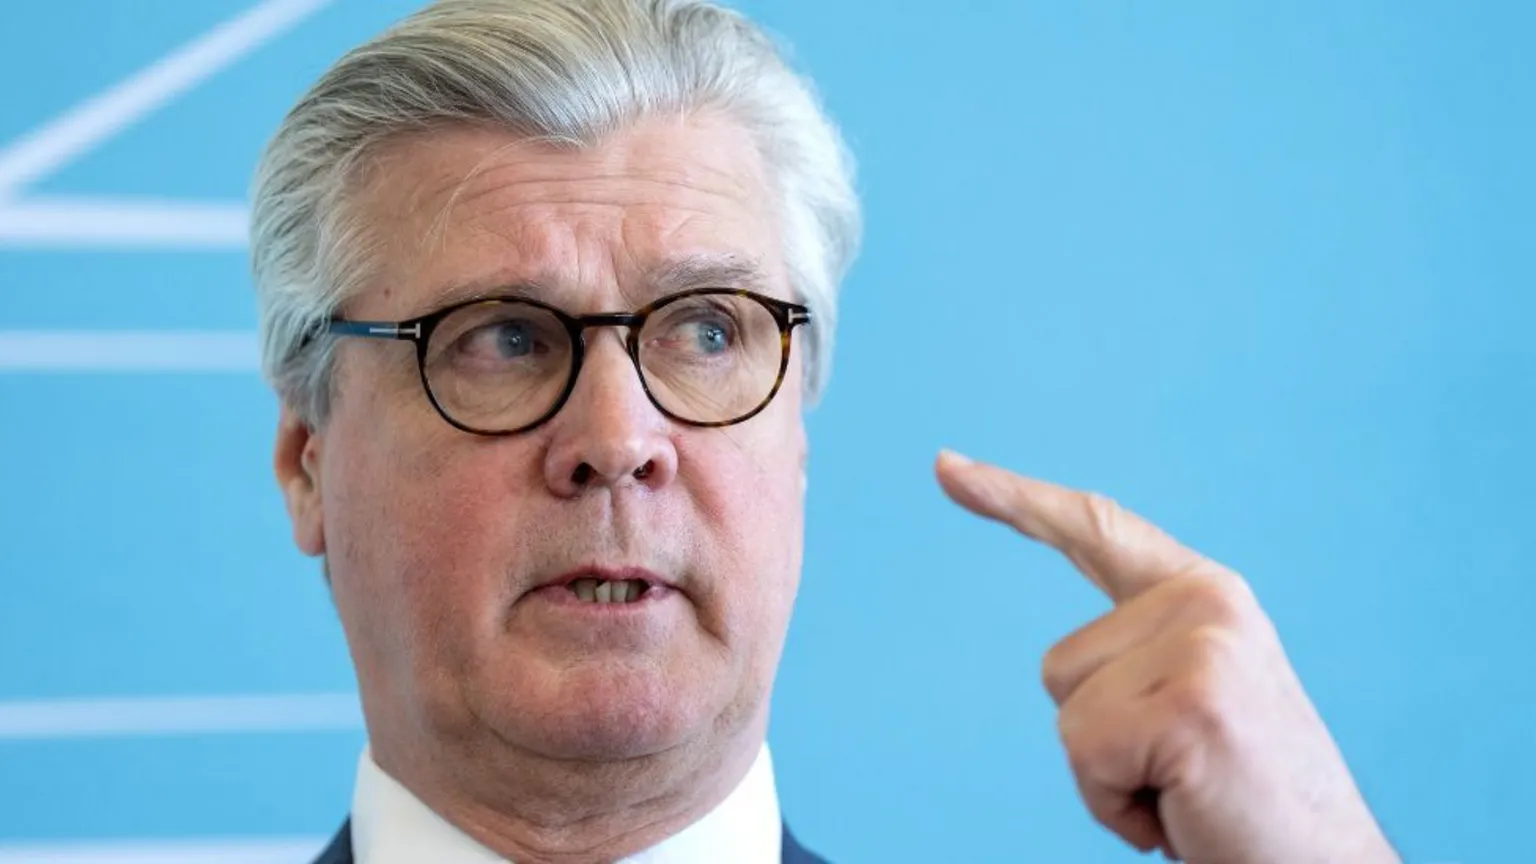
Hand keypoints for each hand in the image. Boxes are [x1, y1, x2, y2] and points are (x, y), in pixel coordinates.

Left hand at [935, 451, 1396, 863]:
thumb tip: (1068, 668)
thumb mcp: (1190, 708)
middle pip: (1060, 667)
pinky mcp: (1191, 700)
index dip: (1015, 499)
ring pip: (1067, 714)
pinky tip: (1184, 813)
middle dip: (1102, 740)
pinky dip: (1118, 807)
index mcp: (1204, 598)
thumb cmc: (1245, 805)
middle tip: (1185, 775)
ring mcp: (1204, 645)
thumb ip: (1138, 662)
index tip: (945, 467)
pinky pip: (1086, 755)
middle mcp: (1208, 602)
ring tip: (1191, 792)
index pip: (1096, 532)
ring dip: (1111, 777)